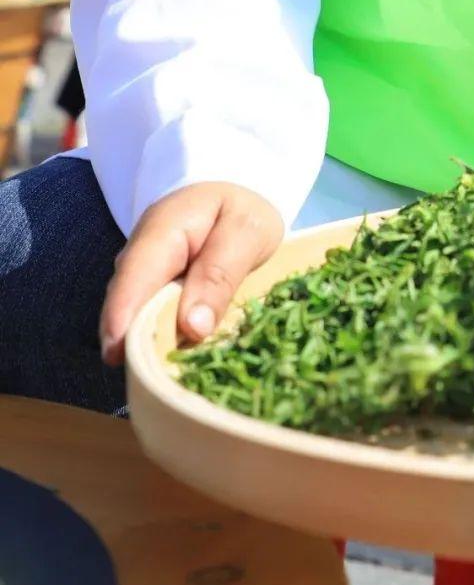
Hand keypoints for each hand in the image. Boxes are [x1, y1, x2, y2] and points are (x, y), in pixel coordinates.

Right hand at [100, 181, 283, 365]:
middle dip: (131, 341)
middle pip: (127, 302)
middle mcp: (142, 254)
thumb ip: (221, 272)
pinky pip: (149, 320)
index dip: (122, 315)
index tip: (117, 353)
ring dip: (146, 346)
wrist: (238, 201)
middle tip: (146, 383)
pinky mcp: (151, 294)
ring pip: (135, 316)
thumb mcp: (246, 232)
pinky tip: (169, 368)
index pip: (135, 273)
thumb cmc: (241, 215)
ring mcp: (143, 275)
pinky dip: (158, 342)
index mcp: (163, 228)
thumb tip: (192, 326)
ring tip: (159, 382)